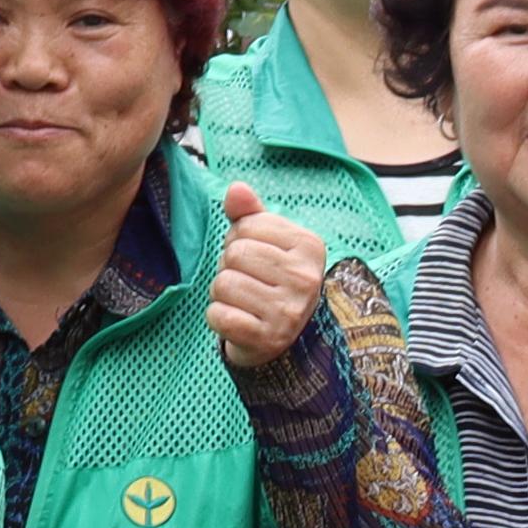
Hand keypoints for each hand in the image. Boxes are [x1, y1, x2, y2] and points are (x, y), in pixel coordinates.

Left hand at [207, 180, 334, 371]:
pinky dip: (218, 317)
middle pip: (234, 254)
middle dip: (230, 266)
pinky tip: (238, 320)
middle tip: (248, 281)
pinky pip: (218, 315)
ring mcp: (288, 311)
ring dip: (222, 293)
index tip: (255, 258)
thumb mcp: (268, 242)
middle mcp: (305, 278)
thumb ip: (250, 214)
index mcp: (309, 246)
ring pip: (223, 283)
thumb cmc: (271, 279)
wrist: (285, 338)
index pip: (246, 225)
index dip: (239, 239)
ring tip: (243, 301)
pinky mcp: (267, 338)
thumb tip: (236, 189)